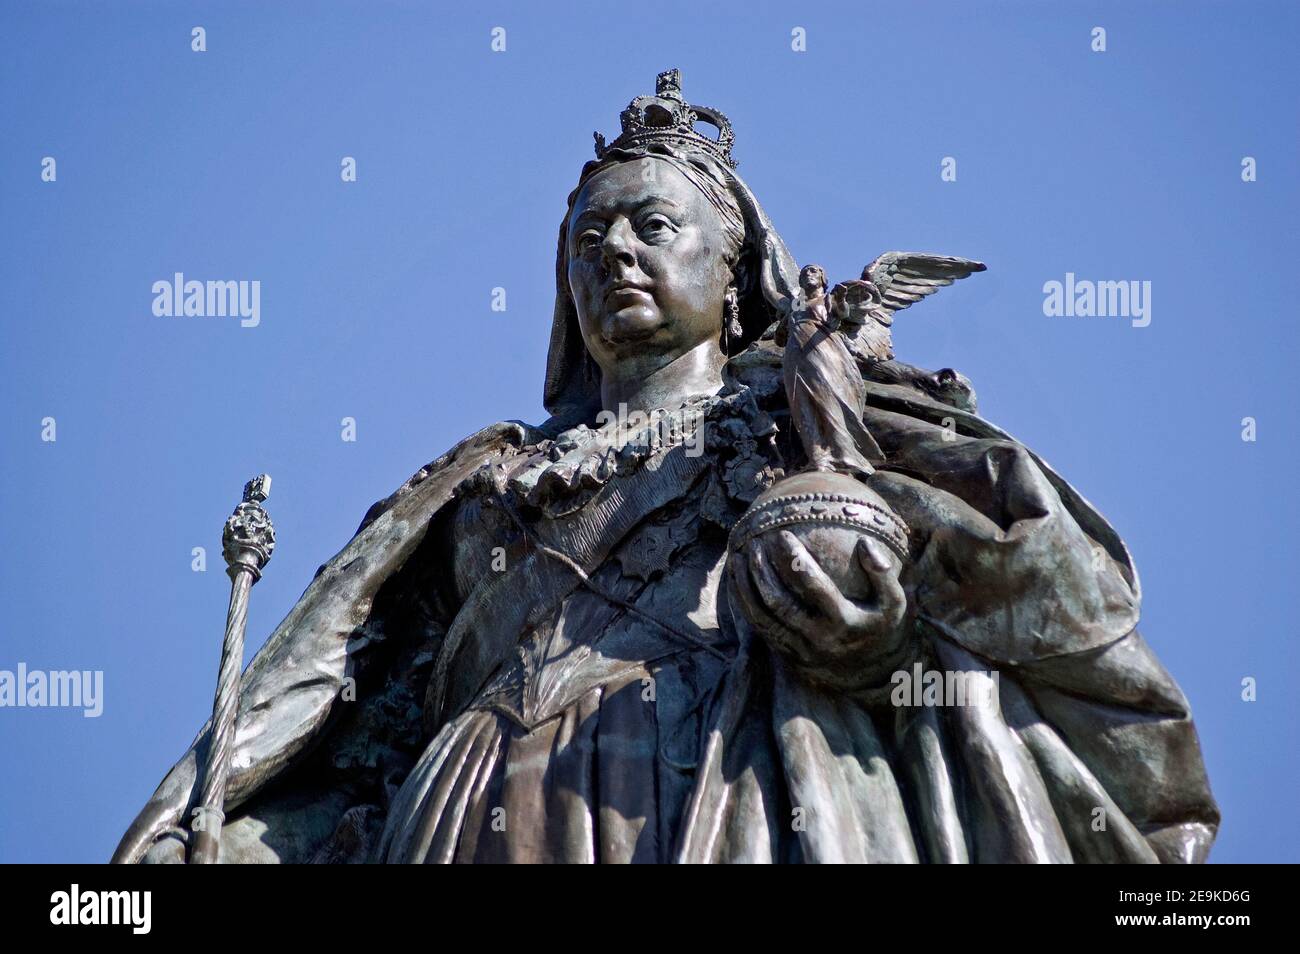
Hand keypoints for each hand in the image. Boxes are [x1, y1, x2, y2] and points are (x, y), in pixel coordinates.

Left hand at [729, 527, 908, 686]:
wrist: (871, 675)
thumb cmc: (880, 627)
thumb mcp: (894, 603)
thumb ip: (883, 573)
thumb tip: (864, 542)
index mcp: (843, 621)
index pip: (814, 586)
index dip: (795, 559)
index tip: (782, 534)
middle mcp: (818, 637)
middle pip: (781, 603)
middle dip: (763, 572)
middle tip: (754, 543)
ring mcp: (800, 648)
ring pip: (764, 617)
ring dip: (747, 587)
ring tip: (738, 557)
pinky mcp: (787, 654)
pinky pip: (759, 629)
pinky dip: (745, 605)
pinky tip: (737, 581)